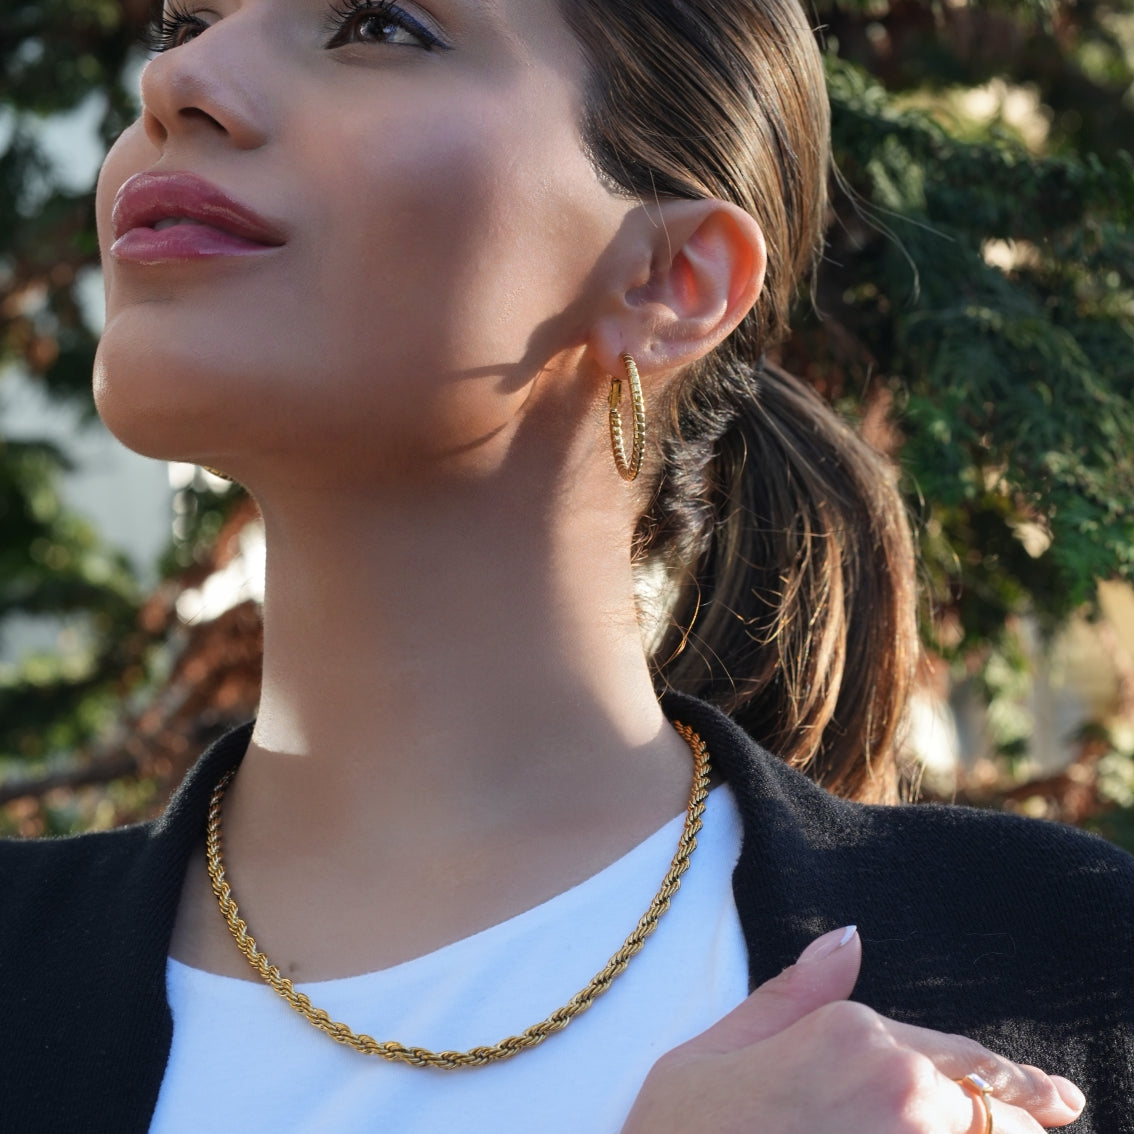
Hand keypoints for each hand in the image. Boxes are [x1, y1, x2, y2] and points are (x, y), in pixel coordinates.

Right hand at [622, 927, 1085, 1132]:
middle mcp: (899, 1094)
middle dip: (1025, 1108)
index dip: (1010, 1076)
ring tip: (1033, 1128)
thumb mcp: (718, 1050)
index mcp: (850, 1039)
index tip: (1053, 1094)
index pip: (952, 1052)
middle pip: (994, 1105)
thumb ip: (794, 996)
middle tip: (1056, 1107)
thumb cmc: (679, 1132)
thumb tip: (849, 938)